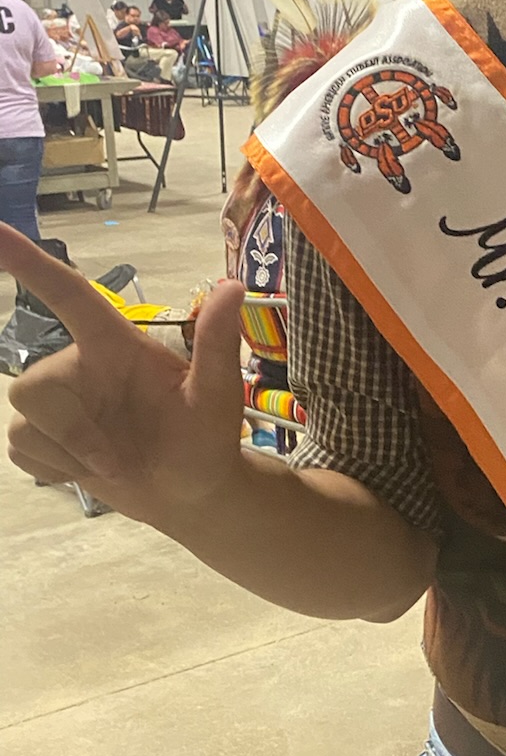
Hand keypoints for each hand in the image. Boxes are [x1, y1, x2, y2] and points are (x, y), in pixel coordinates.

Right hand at [2, 223, 245, 523]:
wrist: (190, 493)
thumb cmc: (206, 438)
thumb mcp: (218, 394)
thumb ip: (218, 344)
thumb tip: (233, 285)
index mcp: (115, 344)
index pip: (68, 295)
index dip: (31, 262)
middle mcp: (79, 365)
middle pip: (32, 385)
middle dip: (70, 431)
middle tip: (115, 459)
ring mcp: (60, 402)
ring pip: (24, 422)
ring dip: (67, 454)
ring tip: (111, 463)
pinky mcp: (44, 436)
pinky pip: (22, 449)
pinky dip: (55, 469)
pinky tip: (90, 470)